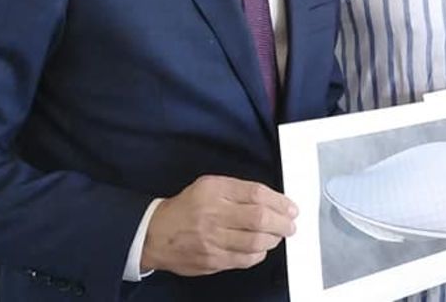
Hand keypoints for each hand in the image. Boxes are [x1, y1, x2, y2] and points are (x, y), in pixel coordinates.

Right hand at [141, 175, 296, 276]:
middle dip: (282, 222)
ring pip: (255, 242)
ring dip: (273, 239)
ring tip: (277, 235)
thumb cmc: (187, 208)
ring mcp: (212, 240)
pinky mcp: (212, 260)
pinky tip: (260, 248)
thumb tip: (272, 200)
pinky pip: (245, 259)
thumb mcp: (209, 186)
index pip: (256, 194)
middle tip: (290, 224)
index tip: (291, 207)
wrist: (155, 234)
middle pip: (259, 218)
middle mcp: (213, 214)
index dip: (279, 201)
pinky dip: (258, 254)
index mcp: (214, 191)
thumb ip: (239, 190)